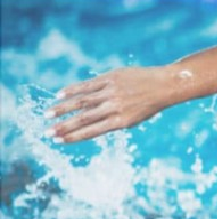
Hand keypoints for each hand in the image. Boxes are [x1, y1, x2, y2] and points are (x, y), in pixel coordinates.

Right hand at [46, 66, 173, 142]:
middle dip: (65, 126)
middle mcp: (115, 108)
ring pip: (83, 101)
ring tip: (48, 113)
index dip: (75, 136)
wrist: (165, 85)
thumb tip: (91, 121)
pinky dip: (73, 89)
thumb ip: (114, 120)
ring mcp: (112, 92)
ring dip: (63, 108)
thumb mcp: (134, 118)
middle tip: (48, 132)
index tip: (60, 140)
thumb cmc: (150, 104)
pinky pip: (89, 85)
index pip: (93, 131)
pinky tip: (60, 94)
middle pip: (84, 119)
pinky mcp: (111, 78)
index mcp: (122, 122)